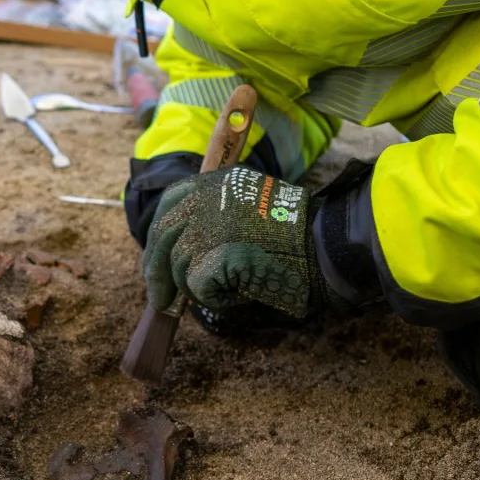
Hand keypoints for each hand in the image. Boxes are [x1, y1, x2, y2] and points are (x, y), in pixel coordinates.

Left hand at [143, 166, 334, 318]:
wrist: (323, 246)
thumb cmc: (295, 233)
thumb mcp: (249, 204)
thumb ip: (215, 214)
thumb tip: (179, 250)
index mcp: (213, 182)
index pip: (168, 204)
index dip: (159, 235)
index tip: (156, 256)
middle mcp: (204, 199)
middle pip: (163, 236)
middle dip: (157, 270)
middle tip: (160, 298)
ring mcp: (206, 227)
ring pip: (179, 266)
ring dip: (197, 285)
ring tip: (232, 285)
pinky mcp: (212, 257)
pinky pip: (197, 288)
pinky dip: (215, 297)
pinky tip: (240, 291)